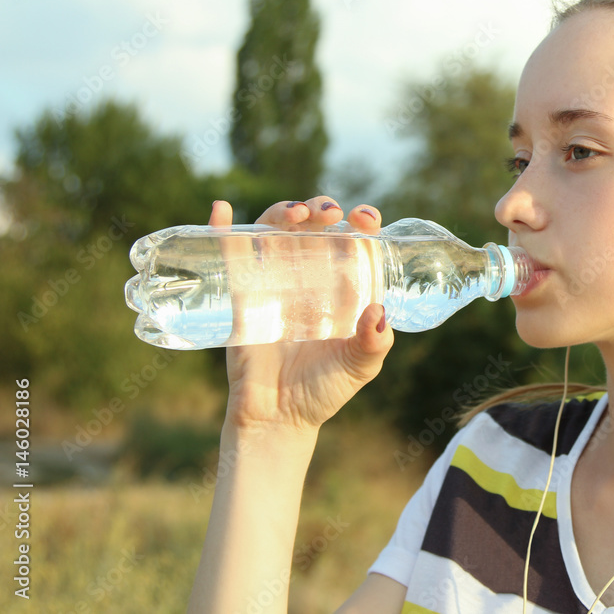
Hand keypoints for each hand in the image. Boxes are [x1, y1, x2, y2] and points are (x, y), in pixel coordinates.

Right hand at [209, 198, 393, 436]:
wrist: (278, 419)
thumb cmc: (323, 391)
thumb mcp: (359, 367)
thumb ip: (374, 342)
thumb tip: (378, 311)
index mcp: (342, 286)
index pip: (353, 240)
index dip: (361, 221)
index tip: (365, 219)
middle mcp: (308, 277)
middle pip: (313, 226)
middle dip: (320, 208)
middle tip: (329, 215)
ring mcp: (272, 282)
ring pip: (274, 231)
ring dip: (283, 211)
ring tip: (296, 215)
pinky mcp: (241, 295)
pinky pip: (228, 254)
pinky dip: (221, 227)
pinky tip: (221, 208)